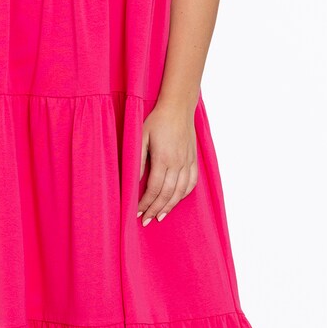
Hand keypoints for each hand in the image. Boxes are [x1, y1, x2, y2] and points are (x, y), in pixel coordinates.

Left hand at [137, 100, 197, 225]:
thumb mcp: (141, 137)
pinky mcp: (193, 159)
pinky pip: (192, 182)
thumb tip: (132, 182)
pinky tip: (176, 201)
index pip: (154, 189)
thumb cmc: (156, 120)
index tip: (137, 212)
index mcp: (164, 158)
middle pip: (167, 194)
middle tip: (146, 220)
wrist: (178, 107)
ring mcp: (188, 162)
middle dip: (156, 210)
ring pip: (180, 192)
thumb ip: (138, 160)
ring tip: (160, 216)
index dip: (145, 203)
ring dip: (170, 206)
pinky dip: (184, 195)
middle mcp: (178, 163)